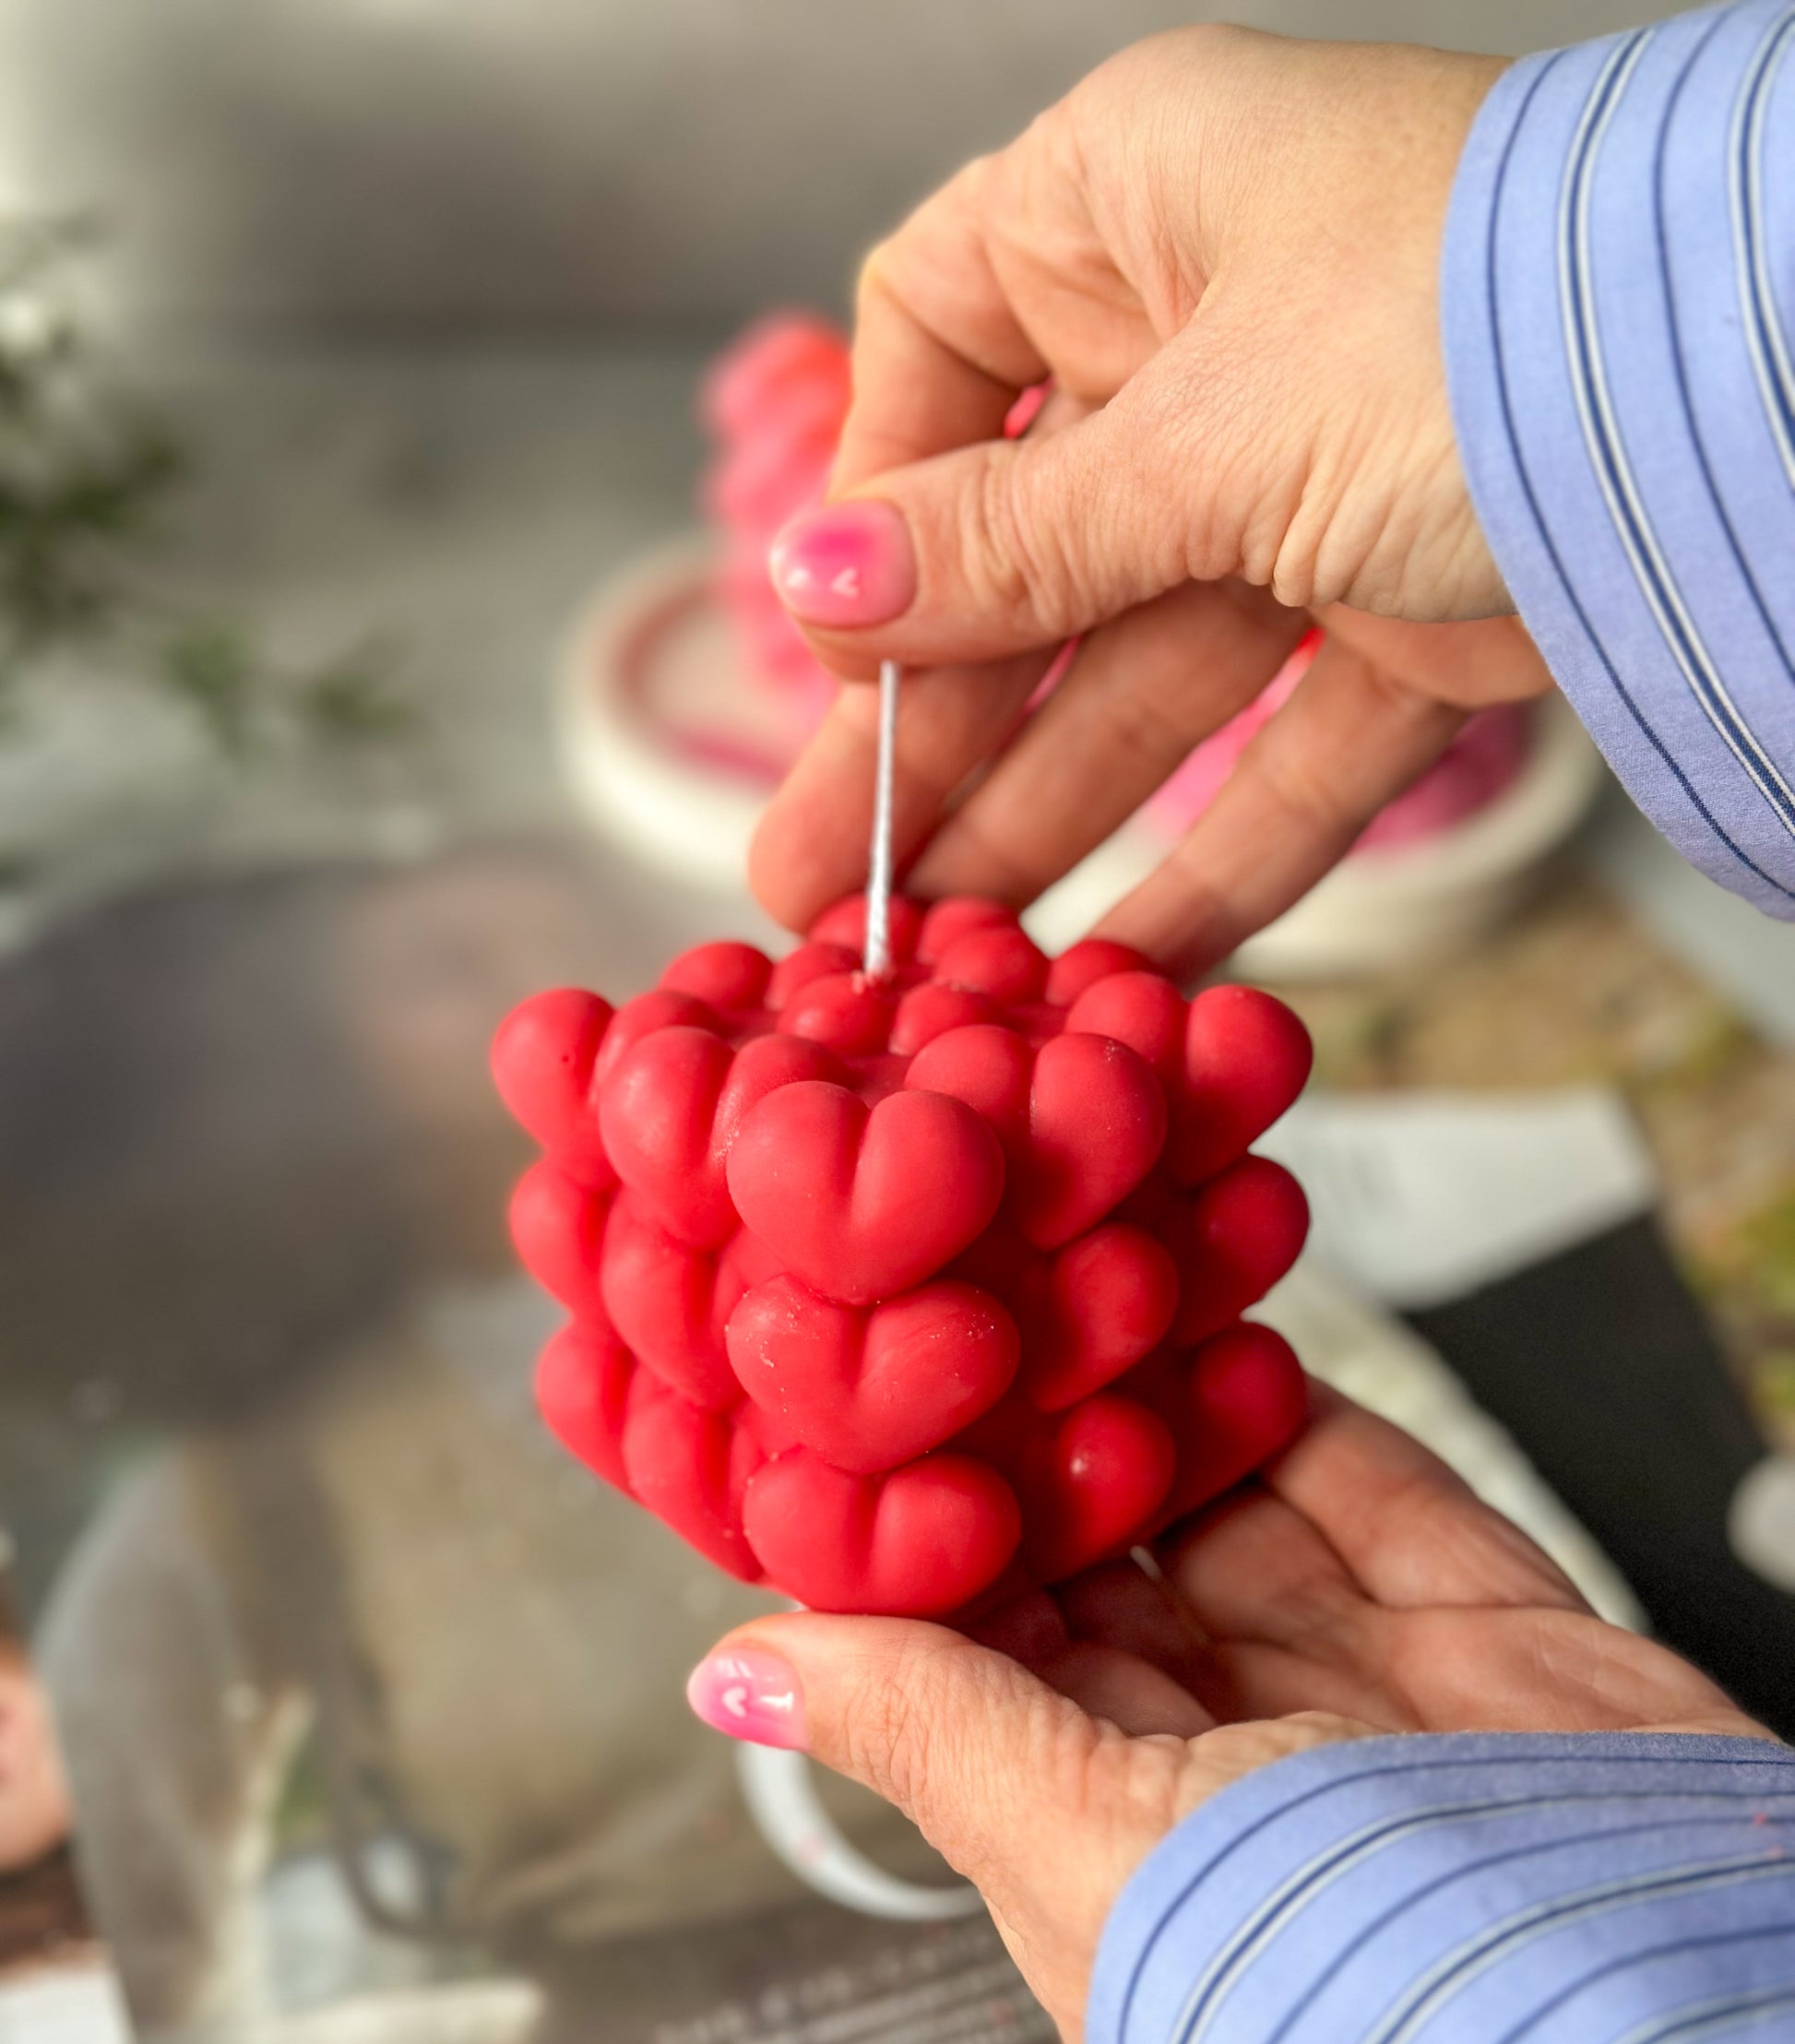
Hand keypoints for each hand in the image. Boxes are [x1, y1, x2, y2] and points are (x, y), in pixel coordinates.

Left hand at [686, 1389, 1768, 2043]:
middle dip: (1034, 1448)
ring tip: (1078, 1279)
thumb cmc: (1352, 2002)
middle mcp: (1229, 1783)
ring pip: (1229, 1518)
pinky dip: (1294, 1407)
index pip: (971, 1667)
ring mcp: (1362, 1706)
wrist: (1668, 2036)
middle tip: (968, 1300)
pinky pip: (1375, 1494)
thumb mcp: (1092, 1855)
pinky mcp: (1489, 1644)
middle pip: (1103, 1578)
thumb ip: (928, 1731)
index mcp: (1104, 1860)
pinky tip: (1226, 1324)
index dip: (919, 1534)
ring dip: (1157, 1405)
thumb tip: (736, 1674)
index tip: (866, 1401)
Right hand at [747, 29, 1553, 976]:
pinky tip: (1131, 959)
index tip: (834, 642)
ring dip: (1051, 821)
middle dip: (927, 735)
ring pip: (1147, 672)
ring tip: (951, 959)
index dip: (875, 500)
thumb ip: (1007, 540)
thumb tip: (813, 584)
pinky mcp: (1419, 607)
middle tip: (827, 888)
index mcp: (1135, 207)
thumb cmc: (1467, 317)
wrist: (1757, 397)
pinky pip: (1291, 743)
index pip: (938, 341)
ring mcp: (1318, 481)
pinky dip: (1226, 853)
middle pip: (1026, 557)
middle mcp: (1214, 335)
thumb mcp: (1197, 435)